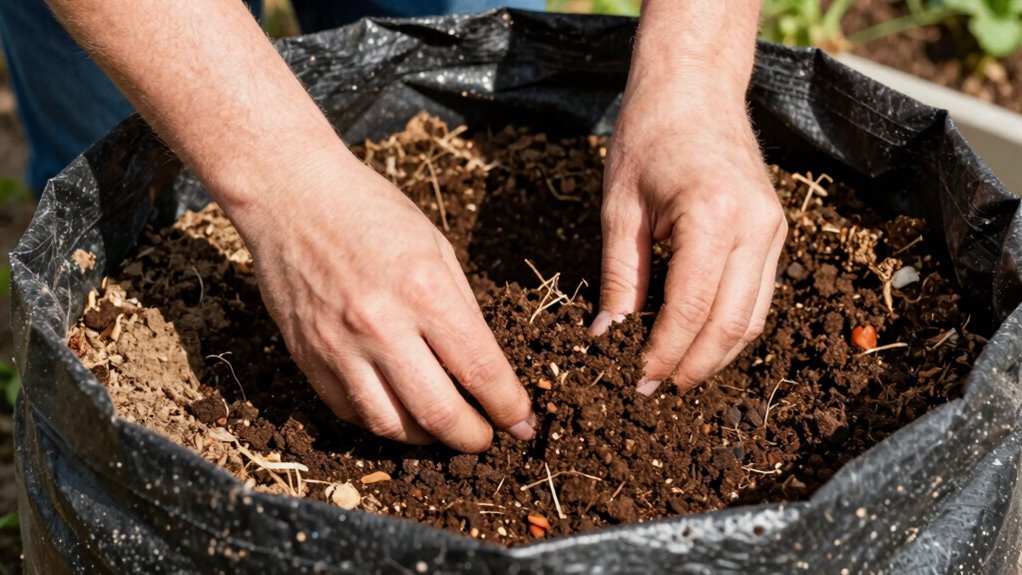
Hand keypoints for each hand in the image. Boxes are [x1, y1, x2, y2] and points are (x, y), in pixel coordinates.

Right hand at [238, 153, 535, 452]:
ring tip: (444, 430)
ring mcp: (338, 347)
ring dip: (427, 440)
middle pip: (439, 414)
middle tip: (487, 439)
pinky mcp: (308, 358)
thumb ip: (461, 309)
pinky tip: (401, 412)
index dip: (508, 406)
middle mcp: (381, 326)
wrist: (289, 195)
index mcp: (423, 291)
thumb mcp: (435, 246)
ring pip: (391, 426)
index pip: (480, 371)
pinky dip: (382, 421)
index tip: (521, 421)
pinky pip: (351, 411)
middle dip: (473, 438)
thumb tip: (485, 367)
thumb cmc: (370, 211)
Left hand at [592, 68, 786, 395]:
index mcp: (713, 216)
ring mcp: (774, 230)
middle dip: (692, 366)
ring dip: (716, 355)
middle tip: (654, 390)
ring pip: (753, 318)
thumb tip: (608, 335)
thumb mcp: (619, 207)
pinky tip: (699, 341)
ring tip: (676, 375)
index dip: (664, 353)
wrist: (695, 88)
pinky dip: (731, 327)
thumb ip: (619, 275)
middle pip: (731, 324)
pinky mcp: (776, 231)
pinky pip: (759, 296)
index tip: (638, 381)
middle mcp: (755, 227)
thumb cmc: (649, 137)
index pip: (691, 309)